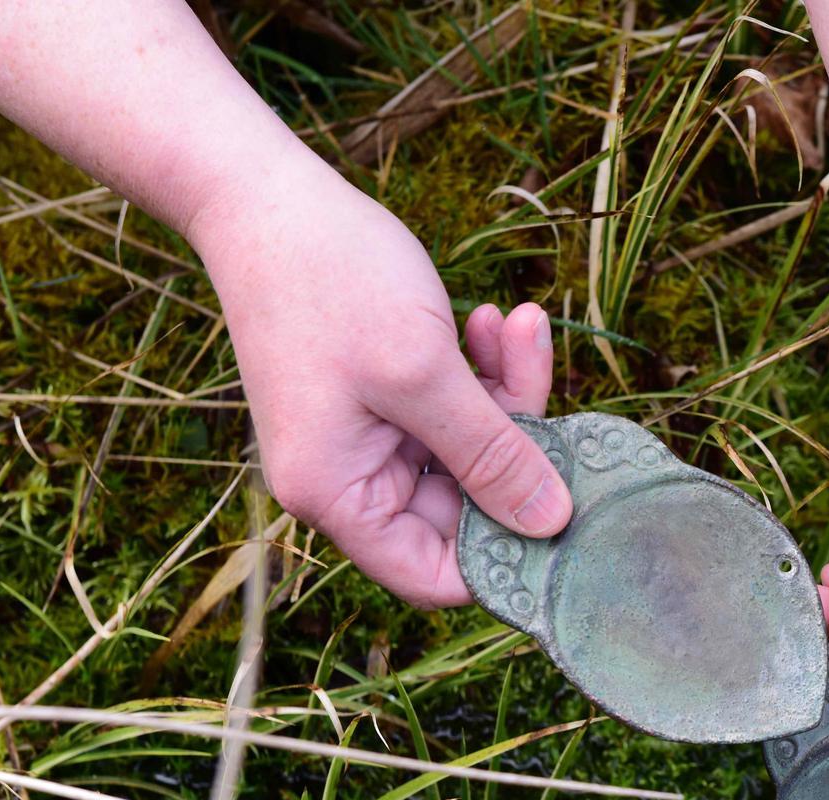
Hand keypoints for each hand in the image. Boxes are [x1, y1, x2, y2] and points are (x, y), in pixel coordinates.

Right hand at [189, 169, 566, 607]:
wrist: (264, 196)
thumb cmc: (332, 280)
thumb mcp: (425, 374)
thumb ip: (491, 454)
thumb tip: (551, 524)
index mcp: (338, 497)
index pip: (434, 575)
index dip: (504, 555)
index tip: (563, 506)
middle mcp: (348, 481)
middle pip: (465, 509)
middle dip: (516, 446)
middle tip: (539, 373)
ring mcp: (368, 440)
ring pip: (471, 453)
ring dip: (508, 394)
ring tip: (518, 324)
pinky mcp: (386, 399)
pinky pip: (456, 411)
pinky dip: (484, 372)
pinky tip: (493, 320)